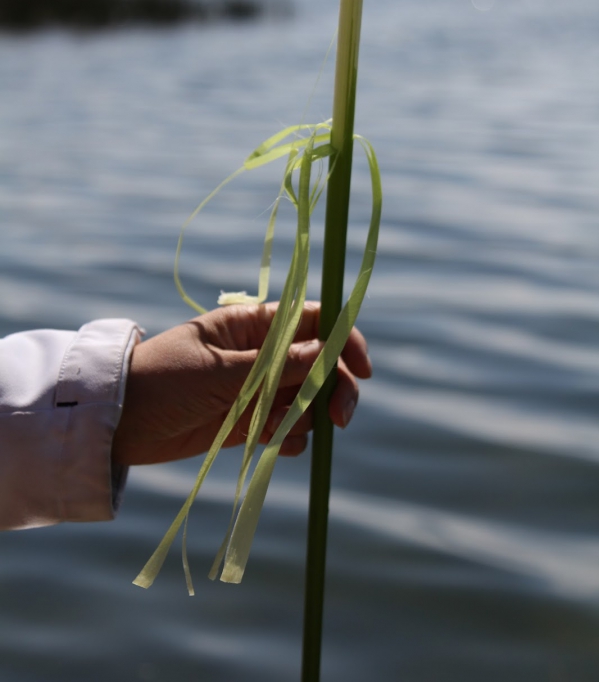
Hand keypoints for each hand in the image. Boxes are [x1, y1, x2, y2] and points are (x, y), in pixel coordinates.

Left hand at [112, 301, 370, 465]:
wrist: (117, 423)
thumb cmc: (161, 381)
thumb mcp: (218, 371)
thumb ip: (275, 365)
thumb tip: (325, 350)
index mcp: (252, 325)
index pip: (313, 320)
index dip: (344, 338)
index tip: (362, 368)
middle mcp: (261, 354)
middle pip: (320, 363)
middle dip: (335, 388)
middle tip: (339, 419)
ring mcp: (257, 388)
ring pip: (308, 398)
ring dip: (309, 417)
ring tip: (280, 431)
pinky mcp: (248, 421)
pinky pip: (287, 427)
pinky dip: (290, 437)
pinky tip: (275, 443)